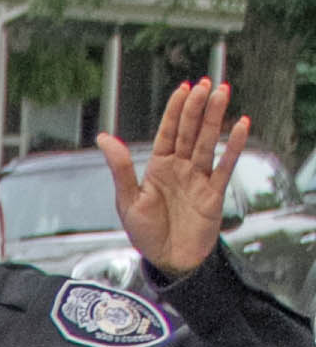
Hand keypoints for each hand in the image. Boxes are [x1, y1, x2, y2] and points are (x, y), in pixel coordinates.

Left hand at [103, 78, 248, 280]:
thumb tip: (104, 137)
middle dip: (197, 107)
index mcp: (158, 167)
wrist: (169, 263)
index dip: (176, 110)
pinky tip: (241, 125)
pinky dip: (234, 146)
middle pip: (190, 131)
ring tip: (223, 93)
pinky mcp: (214, 193)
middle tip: (205, 84)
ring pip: (208, 142)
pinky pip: (225, 165)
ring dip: (215, 118)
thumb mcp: (128, 201)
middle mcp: (180, 168)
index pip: (168, 132)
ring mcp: (198, 178)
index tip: (184, 88)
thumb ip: (121, 168)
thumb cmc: (146, 235)